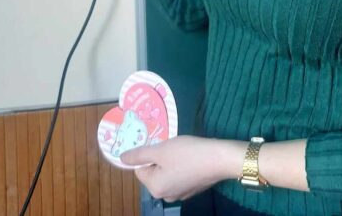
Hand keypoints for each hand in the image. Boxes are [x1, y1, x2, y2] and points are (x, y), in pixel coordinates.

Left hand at [120, 136, 244, 202]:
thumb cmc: (187, 153)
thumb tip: (121, 158)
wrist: (220, 158)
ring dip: (170, 160)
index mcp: (155, 188)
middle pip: (153, 172)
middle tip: (171, 146)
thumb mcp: (160, 149)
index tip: (160, 145)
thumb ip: (138, 154)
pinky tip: (191, 157)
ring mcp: (181, 194)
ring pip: (166, 173)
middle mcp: (166, 196)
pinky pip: (179, 175)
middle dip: (160, 158)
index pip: (140, 169)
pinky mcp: (193, 189)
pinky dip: (182, 165)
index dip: (148, 154)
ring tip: (182, 150)